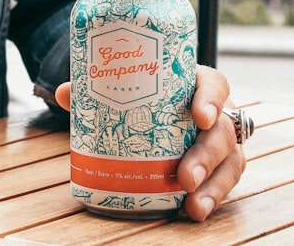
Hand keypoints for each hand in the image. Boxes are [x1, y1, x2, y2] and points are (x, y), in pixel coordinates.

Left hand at [55, 65, 245, 221]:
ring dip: (214, 184)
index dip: (211, 98)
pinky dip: (213, 197)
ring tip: (193, 203)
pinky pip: (224, 181)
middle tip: (184, 176)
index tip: (199, 116)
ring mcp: (220, 141)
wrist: (152, 110)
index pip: (214, 84)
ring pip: (230, 160)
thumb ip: (95, 89)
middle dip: (206, 155)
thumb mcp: (123, 88)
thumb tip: (63, 94)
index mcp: (195, 84)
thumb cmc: (143, 95)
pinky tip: (195, 211)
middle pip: (222, 130)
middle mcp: (215, 112)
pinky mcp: (219, 166)